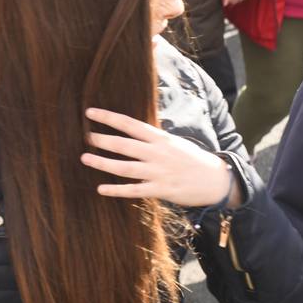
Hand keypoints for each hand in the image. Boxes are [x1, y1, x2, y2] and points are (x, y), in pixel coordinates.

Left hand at [80, 106, 239, 207]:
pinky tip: (101, 188)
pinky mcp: (160, 190)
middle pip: (124, 145)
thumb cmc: (194, 160)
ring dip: (103, 163)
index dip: (109, 118)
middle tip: (86, 136)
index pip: (130, 125)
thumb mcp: (175, 143)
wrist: (216, 180)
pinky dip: (116, 190)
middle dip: (102, 140)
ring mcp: (158, 172)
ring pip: (125, 167)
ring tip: (85, 158)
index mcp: (161, 139)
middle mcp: (158, 154)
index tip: (91, 113)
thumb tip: (133, 133)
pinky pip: (134, 190)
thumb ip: (154, 140)